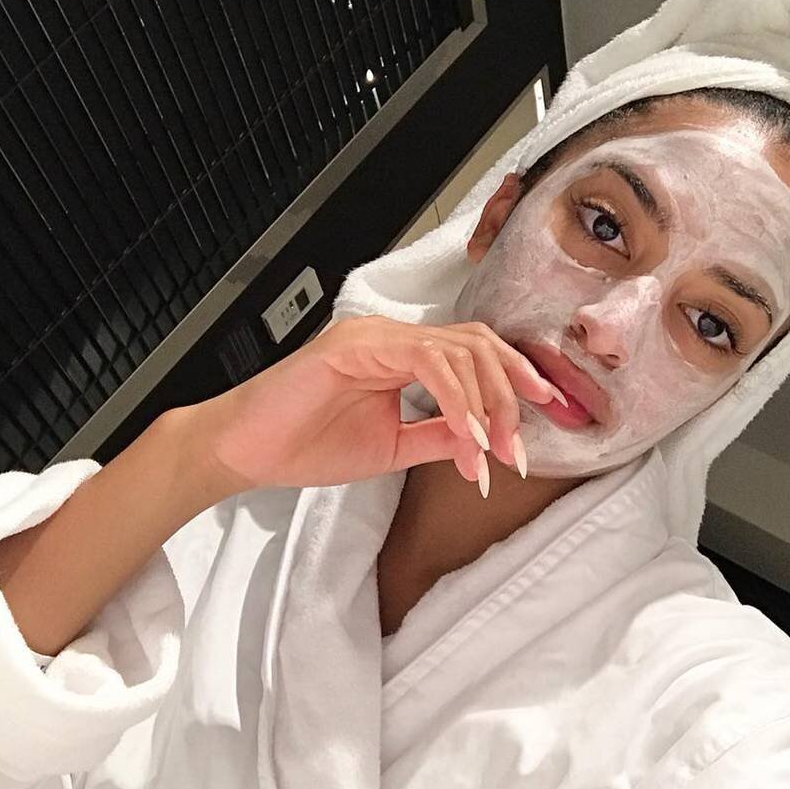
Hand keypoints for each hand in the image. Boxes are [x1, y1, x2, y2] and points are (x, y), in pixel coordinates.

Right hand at [194, 315, 565, 495]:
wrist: (245, 453)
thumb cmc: (305, 445)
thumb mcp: (391, 446)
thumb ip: (437, 436)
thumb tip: (483, 442)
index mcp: (401, 355)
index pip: (474, 352)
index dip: (514, 380)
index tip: (544, 417)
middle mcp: (392, 337)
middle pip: (478, 344)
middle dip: (511, 393)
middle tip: (518, 448)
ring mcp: (374, 336)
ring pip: (458, 348)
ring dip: (487, 401)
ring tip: (493, 450)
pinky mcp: (355, 346)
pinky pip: (425, 360)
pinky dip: (454, 398)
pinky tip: (465, 434)